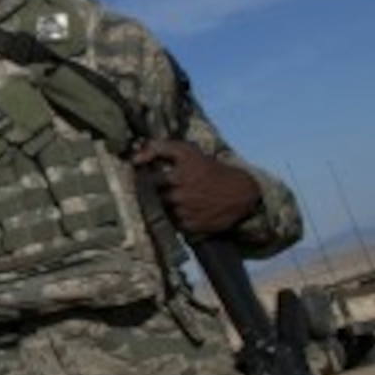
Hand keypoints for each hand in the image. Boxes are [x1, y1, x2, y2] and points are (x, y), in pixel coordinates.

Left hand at [132, 139, 261, 236]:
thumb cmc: (209, 168)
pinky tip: (182, 210)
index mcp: (179, 175)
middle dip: (150, 194)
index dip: (142, 180)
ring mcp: (187, 213)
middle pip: (152, 198)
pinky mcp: (192, 227)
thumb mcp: (187, 151)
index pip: (147, 180)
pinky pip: (172, 224)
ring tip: (173, 200)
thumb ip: (158, 148)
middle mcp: (182, 195)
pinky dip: (173, 218)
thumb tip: (134, 159)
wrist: (241, 191)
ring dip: (162, 207)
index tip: (141, 179)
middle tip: (155, 190)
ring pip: (161, 212)